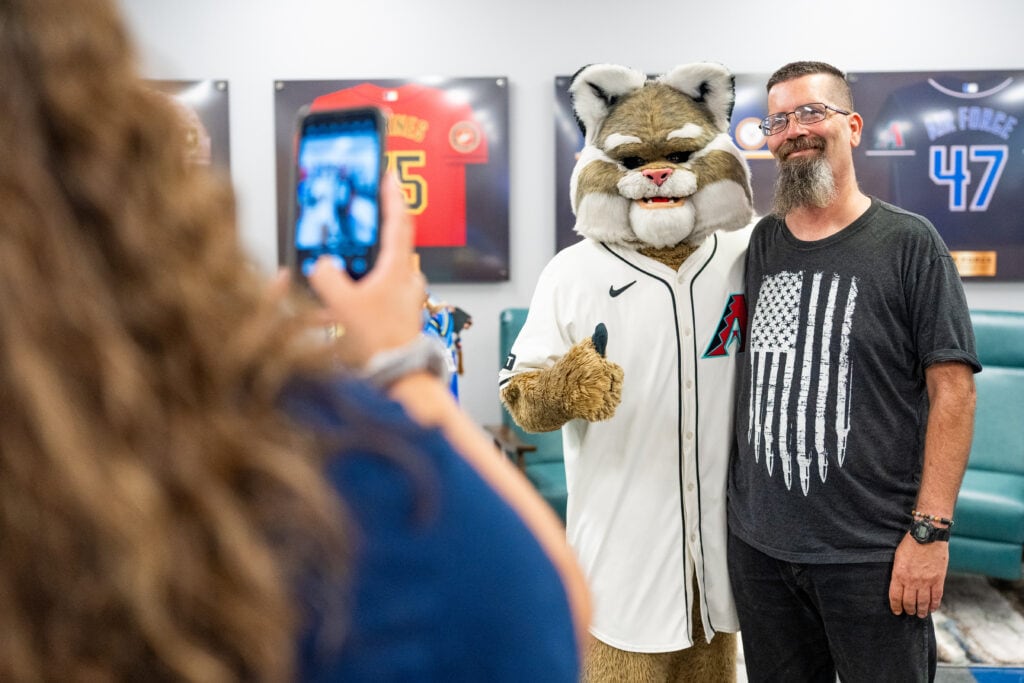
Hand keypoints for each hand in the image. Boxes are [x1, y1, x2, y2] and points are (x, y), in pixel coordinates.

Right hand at [309, 173, 426, 368]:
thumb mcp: (343, 304)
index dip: (392, 195)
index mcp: (397, 268)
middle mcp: (406, 280)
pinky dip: (360, 294)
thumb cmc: (380, 343)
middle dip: (374, 231)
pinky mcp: (398, 315)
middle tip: (361, 218)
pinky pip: (378, 295)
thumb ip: (326, 277)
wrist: (400, 378)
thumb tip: (321, 265)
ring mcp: (404, 298)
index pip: (398, 220)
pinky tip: (337, 309)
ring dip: (364, 266)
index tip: (388, 175)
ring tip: (340, 271)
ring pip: (383, 271)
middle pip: (391, 243)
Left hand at [888, 533, 948, 616]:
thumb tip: (900, 585)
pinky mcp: (938, 580)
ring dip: (921, 611)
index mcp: (899, 574)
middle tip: (909, 613)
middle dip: (909, 610)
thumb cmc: (910, 544)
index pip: (895, 597)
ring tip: (920, 614)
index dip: (896, 607)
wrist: (928, 535)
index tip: (897, 611)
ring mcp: (926, 581)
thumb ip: (899, 573)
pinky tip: (932, 608)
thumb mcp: (898, 558)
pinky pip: (936, 597)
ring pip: (923, 602)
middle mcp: (912, 581)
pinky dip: (934, 605)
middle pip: (909, 602)